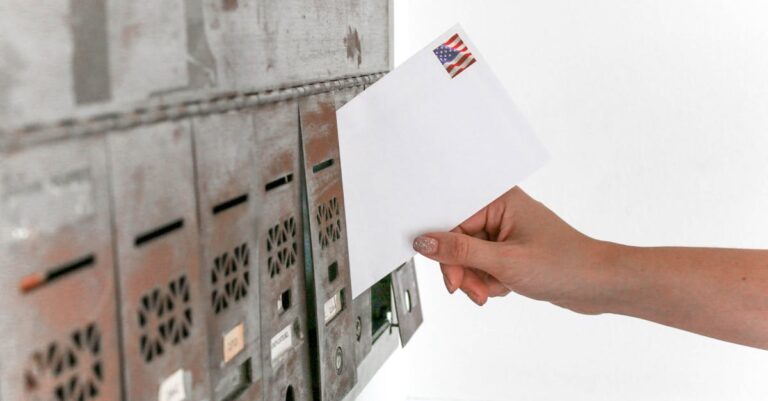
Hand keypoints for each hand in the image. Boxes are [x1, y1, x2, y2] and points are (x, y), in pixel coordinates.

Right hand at [413, 186, 613, 312]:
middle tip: (474, 289)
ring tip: (494, 291)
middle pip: (458, 241)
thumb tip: (425, 242)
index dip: (446, 251)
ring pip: (469, 257)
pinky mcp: (510, 250)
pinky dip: (489, 281)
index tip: (451, 276)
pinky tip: (505, 287)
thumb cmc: (565, 264)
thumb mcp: (505, 261)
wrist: (599, 285)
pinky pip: (482, 266)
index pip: (452, 221)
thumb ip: (460, 252)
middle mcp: (500, 211)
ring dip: (477, 279)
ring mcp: (505, 232)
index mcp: (499, 199)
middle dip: (465, 270)